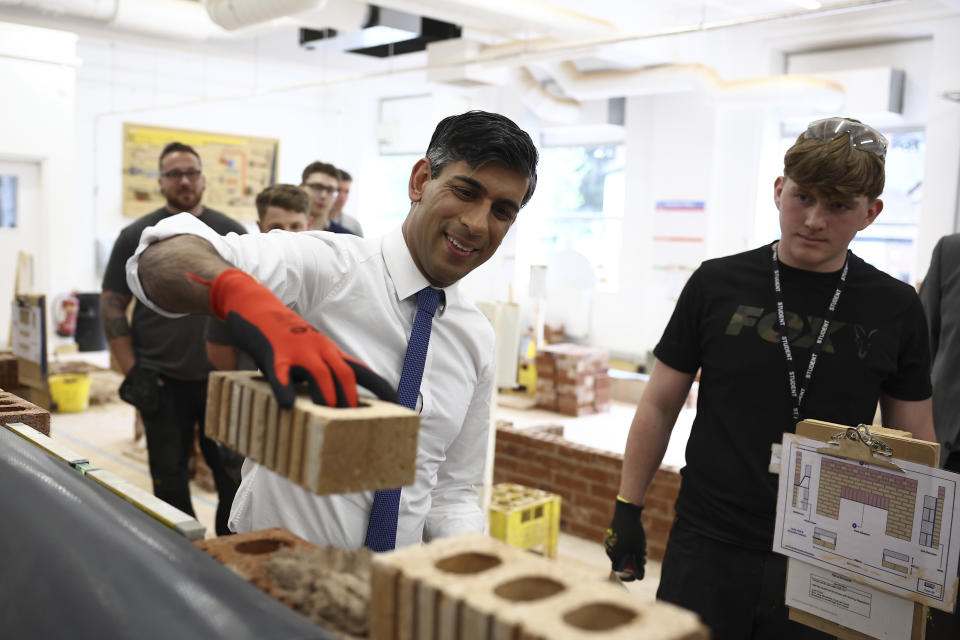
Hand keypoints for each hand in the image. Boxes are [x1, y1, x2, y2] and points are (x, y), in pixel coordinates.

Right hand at [203, 269, 396, 408]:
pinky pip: (281, 374)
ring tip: (328, 417)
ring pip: (320, 375)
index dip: (380, 387)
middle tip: (353, 423)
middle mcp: (318, 348)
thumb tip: (325, 403)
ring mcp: (297, 349)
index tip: (398, 404)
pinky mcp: (274, 352)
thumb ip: (318, 373)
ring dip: (327, 397)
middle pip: (345, 374)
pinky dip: (286, 390)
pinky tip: (288, 406)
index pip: (361, 370)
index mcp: (328, 350)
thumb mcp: (307, 350)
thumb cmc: (281, 332)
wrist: (253, 303)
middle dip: (351, 398)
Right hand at [604, 497, 645, 580]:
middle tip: (643, 558)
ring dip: (631, 554)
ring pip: (621, 553)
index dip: (628, 574)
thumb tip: (639, 577)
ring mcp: (609, 542)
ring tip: (641, 547)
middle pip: (621, 562)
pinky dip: (627, 546)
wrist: (626, 512)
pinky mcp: (612, 535)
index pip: (619, 571)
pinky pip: (619, 545)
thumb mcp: (639, 550)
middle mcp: (609, 550)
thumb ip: (639, 564)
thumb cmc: (633, 533)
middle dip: (633, 562)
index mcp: (614, 555)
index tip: (637, 572)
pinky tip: (635, 540)